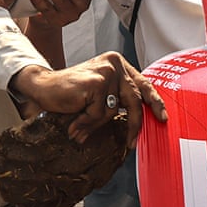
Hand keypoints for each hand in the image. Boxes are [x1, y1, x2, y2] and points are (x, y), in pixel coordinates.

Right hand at [10, 52, 167, 144]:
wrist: (43, 87)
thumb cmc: (71, 93)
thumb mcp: (100, 94)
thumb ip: (117, 99)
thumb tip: (137, 120)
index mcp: (118, 64)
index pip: (142, 84)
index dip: (154, 102)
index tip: (162, 117)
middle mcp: (114, 64)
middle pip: (134, 100)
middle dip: (134, 124)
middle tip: (132, 142)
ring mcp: (106, 71)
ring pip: (112, 110)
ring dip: (95, 122)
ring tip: (80, 123)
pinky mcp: (96, 82)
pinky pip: (99, 113)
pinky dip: (86, 121)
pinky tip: (74, 117)